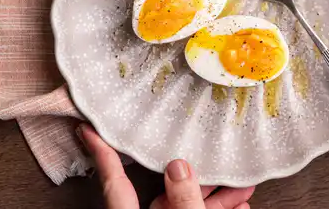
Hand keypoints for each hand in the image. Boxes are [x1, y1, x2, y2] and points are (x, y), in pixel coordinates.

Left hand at [78, 124, 254, 208]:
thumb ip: (184, 201)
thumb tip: (179, 167)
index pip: (114, 182)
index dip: (100, 152)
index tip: (86, 128)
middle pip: (166, 191)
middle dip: (196, 173)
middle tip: (211, 152)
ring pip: (188, 205)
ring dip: (216, 194)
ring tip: (241, 182)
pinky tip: (240, 203)